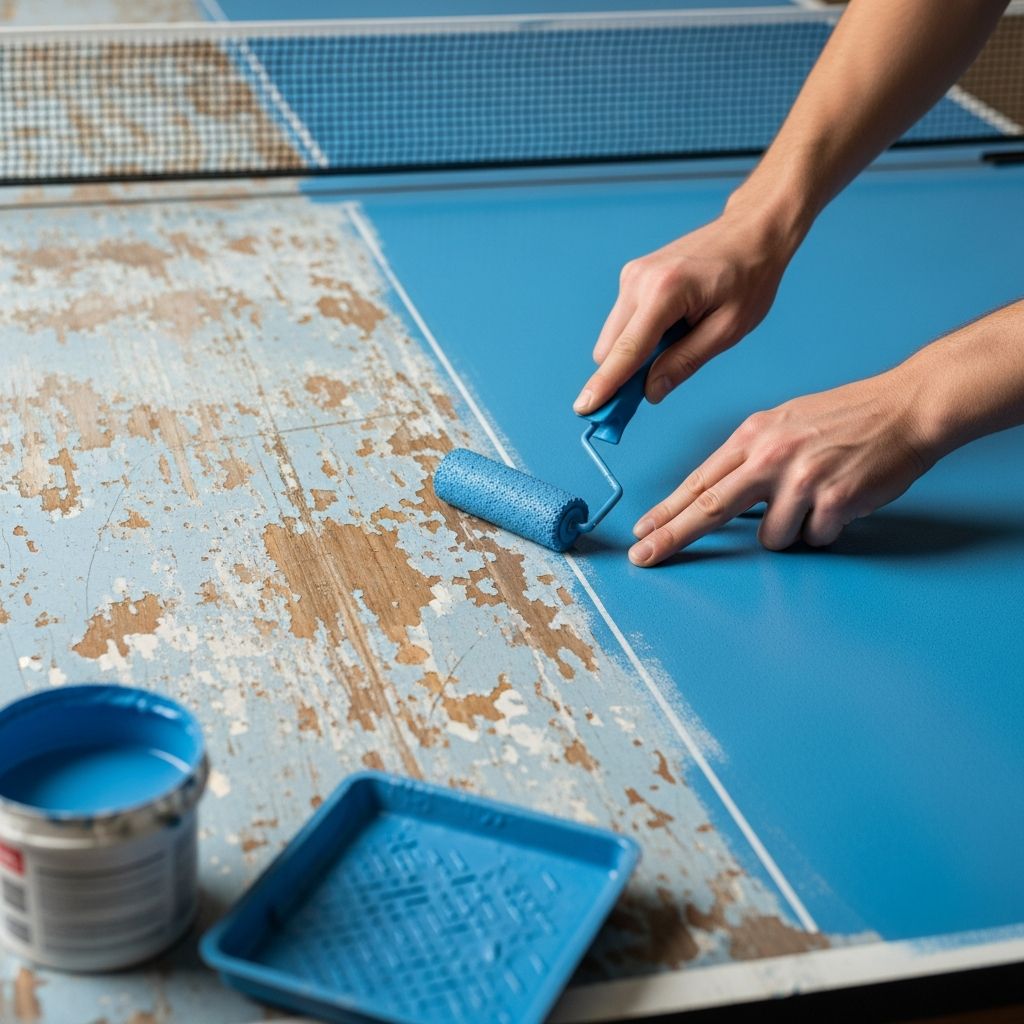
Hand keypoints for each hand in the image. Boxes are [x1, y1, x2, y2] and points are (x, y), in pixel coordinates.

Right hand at [573, 204, 800, 415]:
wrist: (751, 231)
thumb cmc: (749, 277)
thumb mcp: (727, 329)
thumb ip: (685, 362)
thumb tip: (650, 392)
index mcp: (664, 292)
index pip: (626, 350)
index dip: (604, 385)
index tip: (584, 409)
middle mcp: (638, 280)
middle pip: (610, 348)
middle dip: (619, 377)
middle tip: (642, 398)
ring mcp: (632, 276)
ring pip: (614, 337)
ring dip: (632, 356)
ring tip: (676, 348)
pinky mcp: (633, 277)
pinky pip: (624, 321)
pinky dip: (637, 338)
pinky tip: (671, 330)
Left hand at [628, 370, 934, 564]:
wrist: (905, 407)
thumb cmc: (846, 418)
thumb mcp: (784, 423)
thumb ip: (750, 457)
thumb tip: (717, 492)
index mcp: (753, 436)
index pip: (699, 480)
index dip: (668, 509)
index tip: (642, 529)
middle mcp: (770, 456)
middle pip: (708, 508)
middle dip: (671, 536)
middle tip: (643, 557)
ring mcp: (801, 479)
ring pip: (770, 537)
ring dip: (791, 530)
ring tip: (817, 499)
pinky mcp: (833, 500)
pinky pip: (814, 537)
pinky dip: (825, 528)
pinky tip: (841, 501)